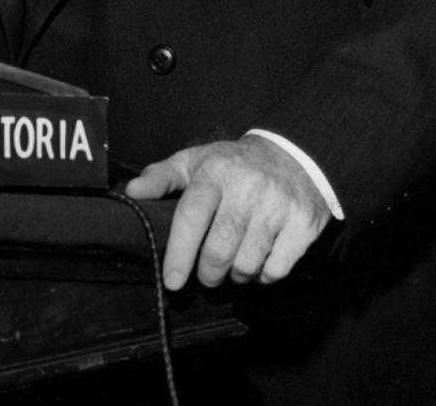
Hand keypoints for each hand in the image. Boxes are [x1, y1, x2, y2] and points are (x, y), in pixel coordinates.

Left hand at [124, 133, 331, 290]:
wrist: (294, 154)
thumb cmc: (234, 164)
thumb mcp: (196, 161)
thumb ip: (162, 176)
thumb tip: (132, 192)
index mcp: (216, 171)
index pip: (192, 216)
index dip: (179, 253)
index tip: (172, 281)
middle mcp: (248, 187)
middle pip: (220, 248)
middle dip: (208, 273)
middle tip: (206, 275)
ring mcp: (278, 205)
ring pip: (247, 264)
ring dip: (236, 275)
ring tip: (234, 263)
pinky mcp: (303, 223)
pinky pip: (277, 269)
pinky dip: (264, 276)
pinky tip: (259, 260)